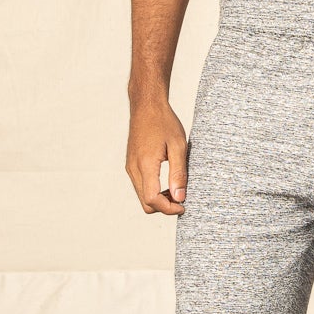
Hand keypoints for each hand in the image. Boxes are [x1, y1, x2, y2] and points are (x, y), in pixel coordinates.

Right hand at [126, 96, 189, 215]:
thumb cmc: (163, 122)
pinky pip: (140, 186)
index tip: (184, 205)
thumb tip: (179, 197)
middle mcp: (134, 169)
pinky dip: (153, 190)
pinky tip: (167, 181)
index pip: (152, 199)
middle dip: (164, 206)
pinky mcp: (131, 164)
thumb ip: (178, 173)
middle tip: (182, 198)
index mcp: (145, 165)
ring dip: (159, 199)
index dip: (169, 208)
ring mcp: (130, 167)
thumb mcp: (178, 146)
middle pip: (146, 203)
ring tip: (177, 188)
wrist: (146, 105)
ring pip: (142, 196)